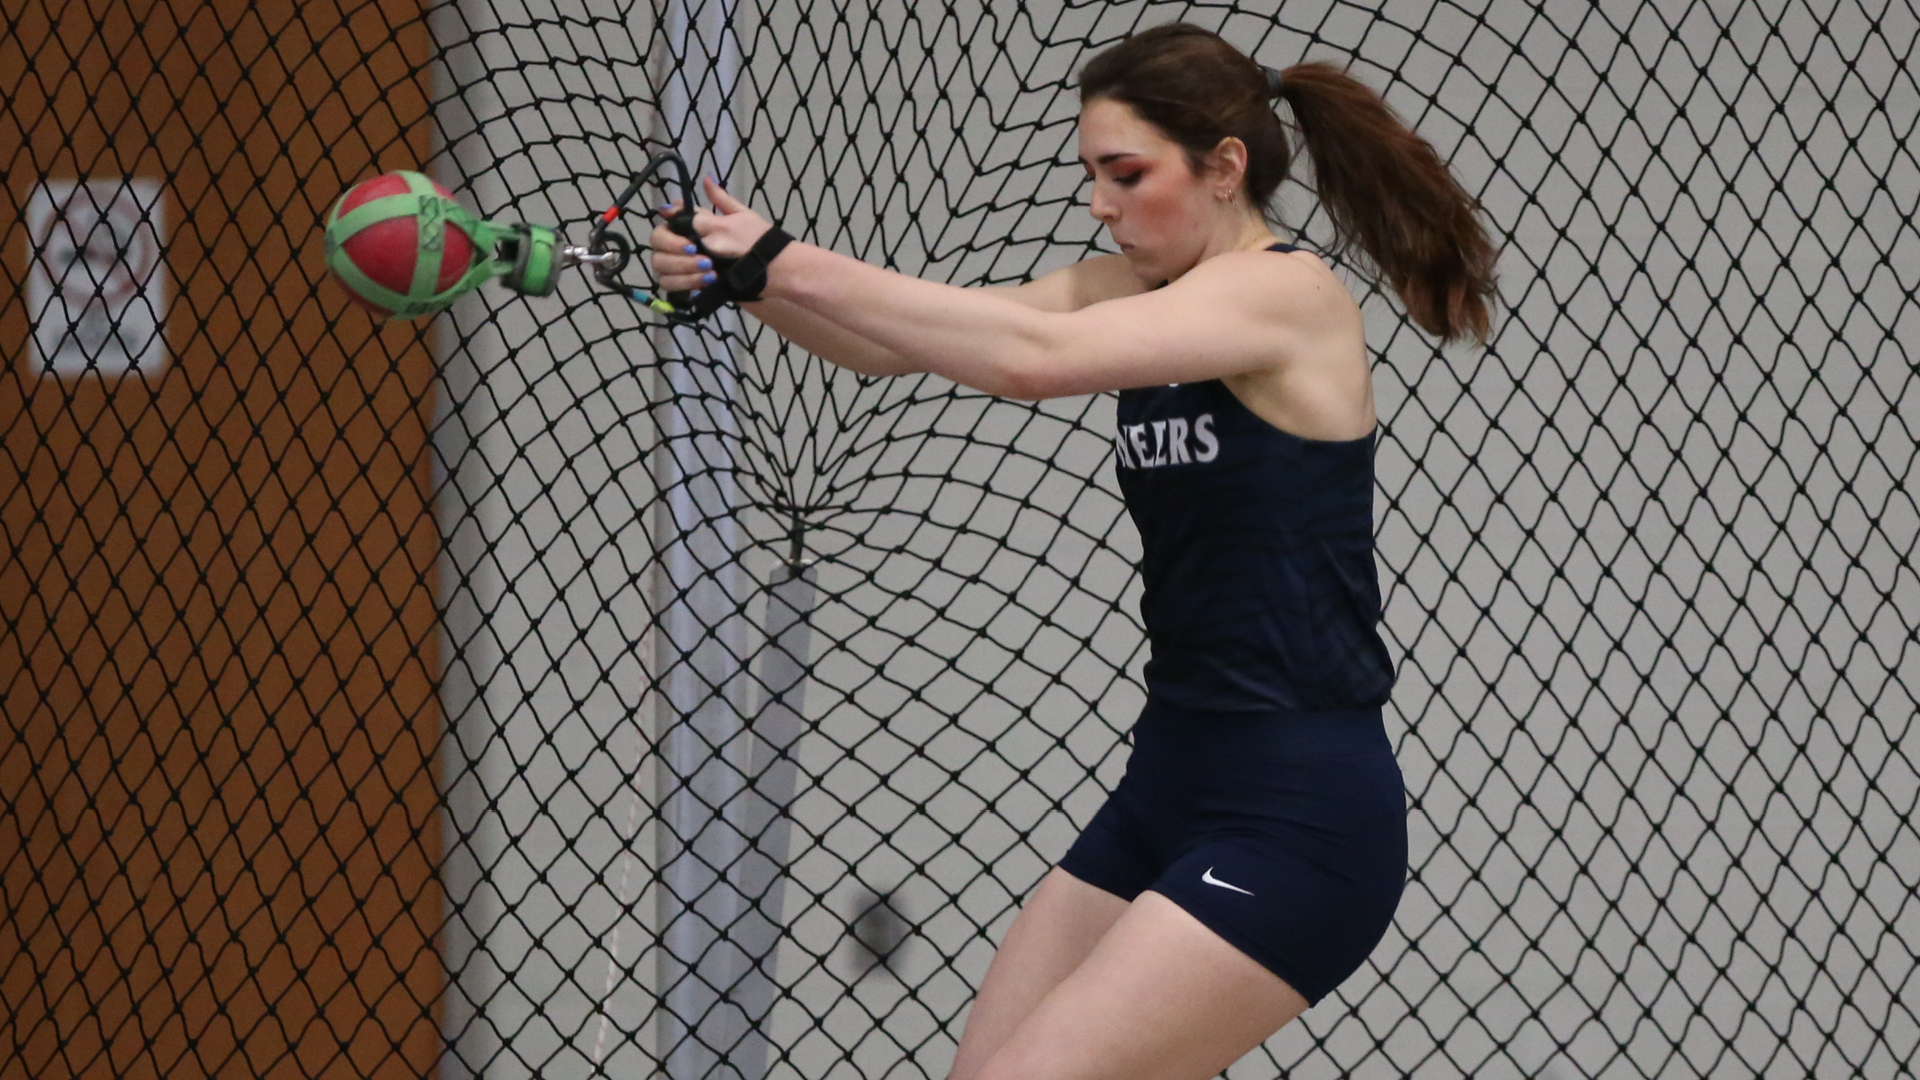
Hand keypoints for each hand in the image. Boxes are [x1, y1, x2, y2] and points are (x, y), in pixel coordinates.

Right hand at [648, 176, 772, 293]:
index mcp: (695, 224)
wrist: (771, 273)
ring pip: (661, 266)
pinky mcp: (689, 284)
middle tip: (701, 258)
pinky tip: (706, 282)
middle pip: (657, 245)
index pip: (666, 223)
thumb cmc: (754, 242)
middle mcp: (685, 242)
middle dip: (677, 252)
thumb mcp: (735, 219)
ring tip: (709, 272)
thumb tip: (704, 179)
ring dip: (682, 269)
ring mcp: (685, 265)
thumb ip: (716, 202)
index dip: (671, 231)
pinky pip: (670, 285)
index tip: (689, 239)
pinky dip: (685, 283)